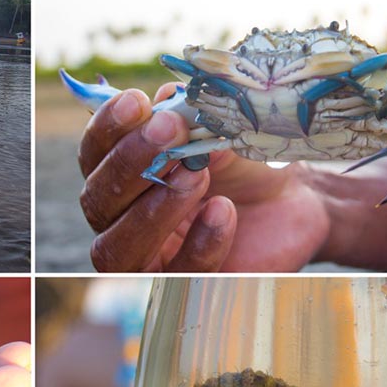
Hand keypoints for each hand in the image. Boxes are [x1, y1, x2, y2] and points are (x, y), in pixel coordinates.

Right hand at [78, 85, 329, 270]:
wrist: (293, 200)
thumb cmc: (245, 162)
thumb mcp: (223, 132)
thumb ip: (193, 120)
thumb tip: (166, 100)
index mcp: (120, 174)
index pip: (93, 155)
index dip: (106, 129)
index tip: (136, 102)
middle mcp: (120, 219)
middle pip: (97, 201)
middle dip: (130, 163)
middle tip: (170, 130)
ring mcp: (146, 259)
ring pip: (116, 249)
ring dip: (153, 209)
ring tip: (197, 174)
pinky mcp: (182, 285)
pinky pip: (176, 274)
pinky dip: (199, 243)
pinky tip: (223, 211)